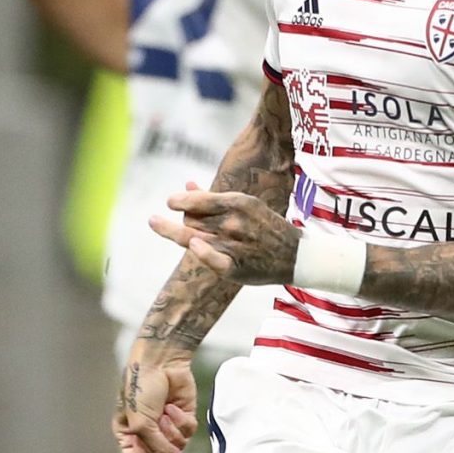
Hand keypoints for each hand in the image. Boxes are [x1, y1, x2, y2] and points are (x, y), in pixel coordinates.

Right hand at [113, 350, 198, 452]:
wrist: (161, 361)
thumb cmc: (141, 387)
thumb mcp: (141, 422)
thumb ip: (158, 448)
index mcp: (128, 435)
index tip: (144, 446)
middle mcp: (147, 434)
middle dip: (160, 441)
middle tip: (156, 423)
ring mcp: (167, 427)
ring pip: (177, 448)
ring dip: (171, 429)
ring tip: (164, 411)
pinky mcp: (184, 419)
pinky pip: (188, 433)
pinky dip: (181, 420)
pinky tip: (173, 406)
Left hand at [150, 189, 298, 284]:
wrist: (295, 256)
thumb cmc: (267, 227)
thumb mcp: (247, 205)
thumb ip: (214, 198)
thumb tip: (187, 184)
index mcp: (237, 203)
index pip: (196, 201)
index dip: (179, 201)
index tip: (170, 202)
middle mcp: (232, 223)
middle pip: (191, 219)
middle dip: (187, 218)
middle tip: (190, 221)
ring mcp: (233, 246)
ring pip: (190, 237)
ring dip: (175, 232)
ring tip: (158, 223)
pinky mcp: (234, 268)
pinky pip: (209, 258)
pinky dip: (200, 251)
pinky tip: (193, 245)